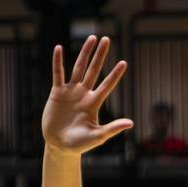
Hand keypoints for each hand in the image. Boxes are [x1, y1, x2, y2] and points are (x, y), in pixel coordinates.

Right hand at [42, 35, 132, 155]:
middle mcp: (84, 94)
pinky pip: (57, 74)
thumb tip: (131, 123)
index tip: (124, 62)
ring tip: (91, 38)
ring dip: (84, 53)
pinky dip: (58, 62)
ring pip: (78, 68)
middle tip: (107, 39)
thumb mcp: (97, 137)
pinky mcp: (57, 93)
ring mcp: (70, 92)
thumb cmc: (79, 144)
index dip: (115, 74)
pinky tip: (58, 48)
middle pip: (94, 70)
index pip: (107, 85)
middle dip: (100, 55)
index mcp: (94, 103)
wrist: (59, 146)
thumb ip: (112, 129)